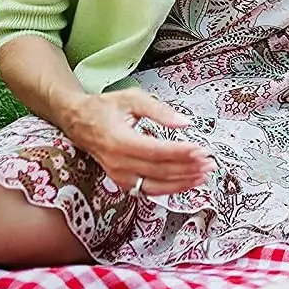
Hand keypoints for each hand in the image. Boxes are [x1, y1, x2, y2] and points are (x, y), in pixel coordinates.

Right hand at [60, 88, 214, 195]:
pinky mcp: (122, 181)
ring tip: (203, 175)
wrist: (78, 122)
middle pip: (158, 171)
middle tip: (209, 163)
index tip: (200, 150)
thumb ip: (160, 110)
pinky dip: (169, 188)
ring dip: (182, 183)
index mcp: (119, 141)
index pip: (155, 151)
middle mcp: (118, 163)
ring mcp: (119, 176)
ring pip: (155, 186)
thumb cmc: (105, 107)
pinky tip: (187, 182)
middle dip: (187, 168)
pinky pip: (148, 190)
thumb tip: (185, 122)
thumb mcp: (132, 98)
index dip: (180, 152)